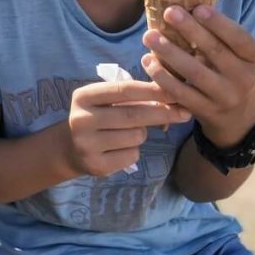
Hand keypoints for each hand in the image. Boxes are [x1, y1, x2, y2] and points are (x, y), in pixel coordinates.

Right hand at [63, 80, 190, 176]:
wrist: (69, 148)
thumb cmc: (97, 117)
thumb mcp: (105, 102)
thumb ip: (133, 98)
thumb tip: (172, 99)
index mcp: (83, 97)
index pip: (124, 90)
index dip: (152, 90)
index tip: (176, 92)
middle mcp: (81, 119)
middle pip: (133, 115)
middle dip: (162, 113)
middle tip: (185, 113)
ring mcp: (86, 144)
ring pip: (135, 136)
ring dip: (142, 134)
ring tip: (128, 133)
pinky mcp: (95, 165)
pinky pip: (131, 155)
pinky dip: (133, 151)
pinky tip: (119, 149)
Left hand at [142, 5, 254, 147]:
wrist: (236, 118)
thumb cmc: (228, 71)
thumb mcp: (234, 55)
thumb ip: (217, 35)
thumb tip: (184, 3)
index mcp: (253, 57)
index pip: (239, 38)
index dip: (219, 23)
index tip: (198, 7)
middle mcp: (243, 77)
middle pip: (214, 51)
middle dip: (190, 30)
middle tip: (169, 12)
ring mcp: (224, 96)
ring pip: (194, 73)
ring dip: (169, 52)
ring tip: (149, 35)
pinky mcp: (204, 110)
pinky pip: (180, 92)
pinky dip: (162, 76)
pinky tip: (148, 61)